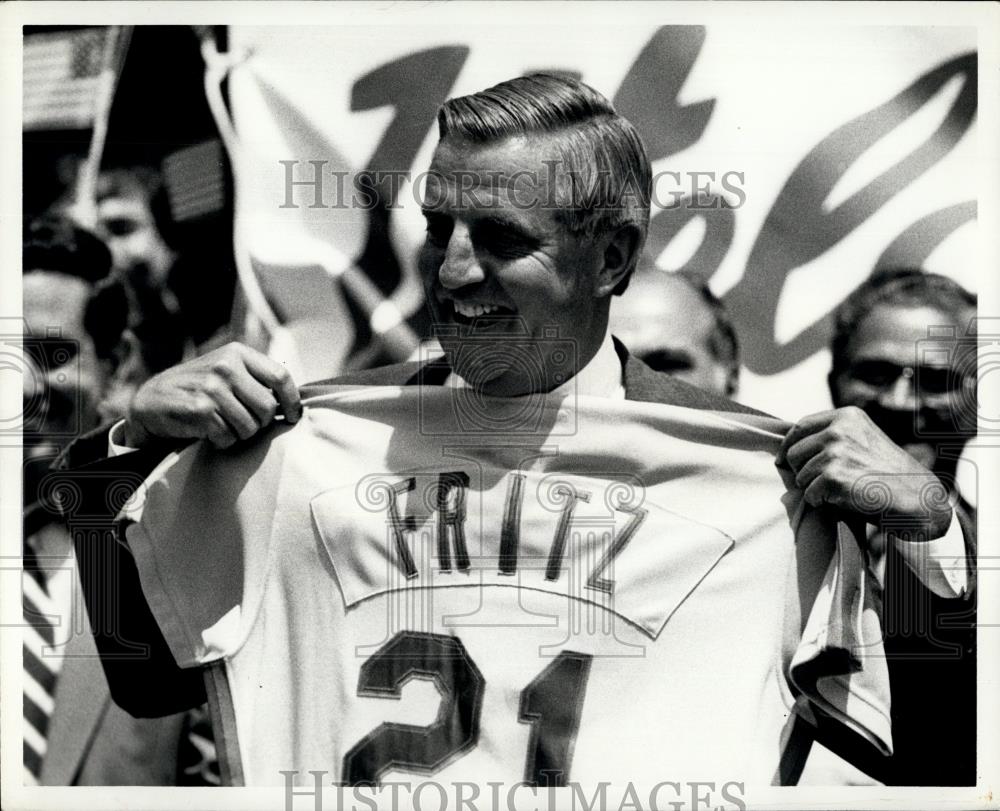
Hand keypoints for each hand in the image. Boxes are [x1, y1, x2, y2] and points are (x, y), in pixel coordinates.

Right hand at [124, 343, 301, 448]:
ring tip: (222, 425)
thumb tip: (294, 402)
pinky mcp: (200, 409)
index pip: (280, 377)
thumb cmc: (198, 388)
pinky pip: (228, 438)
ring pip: (250, 427)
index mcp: (237, 353)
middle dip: (260, 423)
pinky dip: (222, 441)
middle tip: (243, 423)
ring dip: (239, 434)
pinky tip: (208, 432)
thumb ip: (256, 379)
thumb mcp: (226, 371)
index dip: (292, 401)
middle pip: (268, 408)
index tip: (293, 416)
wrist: (152, 400)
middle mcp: (226, 366)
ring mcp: (212, 387)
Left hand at [776, 406, 951, 538]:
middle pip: (794, 453)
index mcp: (846, 417)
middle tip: (822, 482)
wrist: (917, 498)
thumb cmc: (887, 473)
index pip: (800, 428)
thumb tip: (792, 444)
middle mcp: (839, 430)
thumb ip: (834, 435)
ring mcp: (836, 453)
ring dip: (814, 488)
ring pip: (800, 476)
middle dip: (801, 470)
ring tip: (839, 491)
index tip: (786, 459)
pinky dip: (820, 502)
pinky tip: (841, 500)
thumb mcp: (863, 440)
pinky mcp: (834, 477)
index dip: (789, 446)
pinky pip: (809, 494)